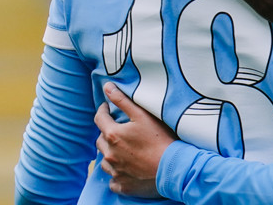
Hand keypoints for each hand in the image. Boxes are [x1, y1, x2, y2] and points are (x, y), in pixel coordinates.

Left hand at [95, 83, 176, 197]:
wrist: (173, 168)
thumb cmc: (161, 140)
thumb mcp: (143, 116)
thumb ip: (123, 101)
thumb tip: (107, 87)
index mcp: (113, 135)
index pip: (99, 119)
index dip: (103, 111)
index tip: (107, 108)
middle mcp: (109, 154)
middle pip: (100, 140)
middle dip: (107, 133)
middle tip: (119, 130)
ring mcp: (114, 171)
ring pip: (105, 159)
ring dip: (111, 153)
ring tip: (124, 150)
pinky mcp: (121, 184)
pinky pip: (112, 178)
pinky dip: (117, 172)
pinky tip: (127, 168)